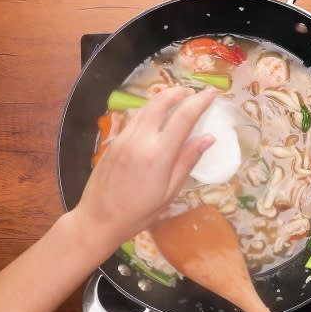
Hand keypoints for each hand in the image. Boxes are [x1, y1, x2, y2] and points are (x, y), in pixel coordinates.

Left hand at [73, 86, 216, 252]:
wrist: (97, 220)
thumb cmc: (138, 213)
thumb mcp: (169, 192)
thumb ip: (187, 161)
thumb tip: (208, 138)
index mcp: (158, 154)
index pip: (184, 117)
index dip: (201, 101)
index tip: (213, 93)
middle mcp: (140, 139)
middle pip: (161, 101)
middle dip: (180, 91)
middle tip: (195, 93)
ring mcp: (124, 137)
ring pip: (146, 106)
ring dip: (164, 97)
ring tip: (179, 100)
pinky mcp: (114, 141)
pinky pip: (135, 117)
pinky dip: (150, 109)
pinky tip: (157, 117)